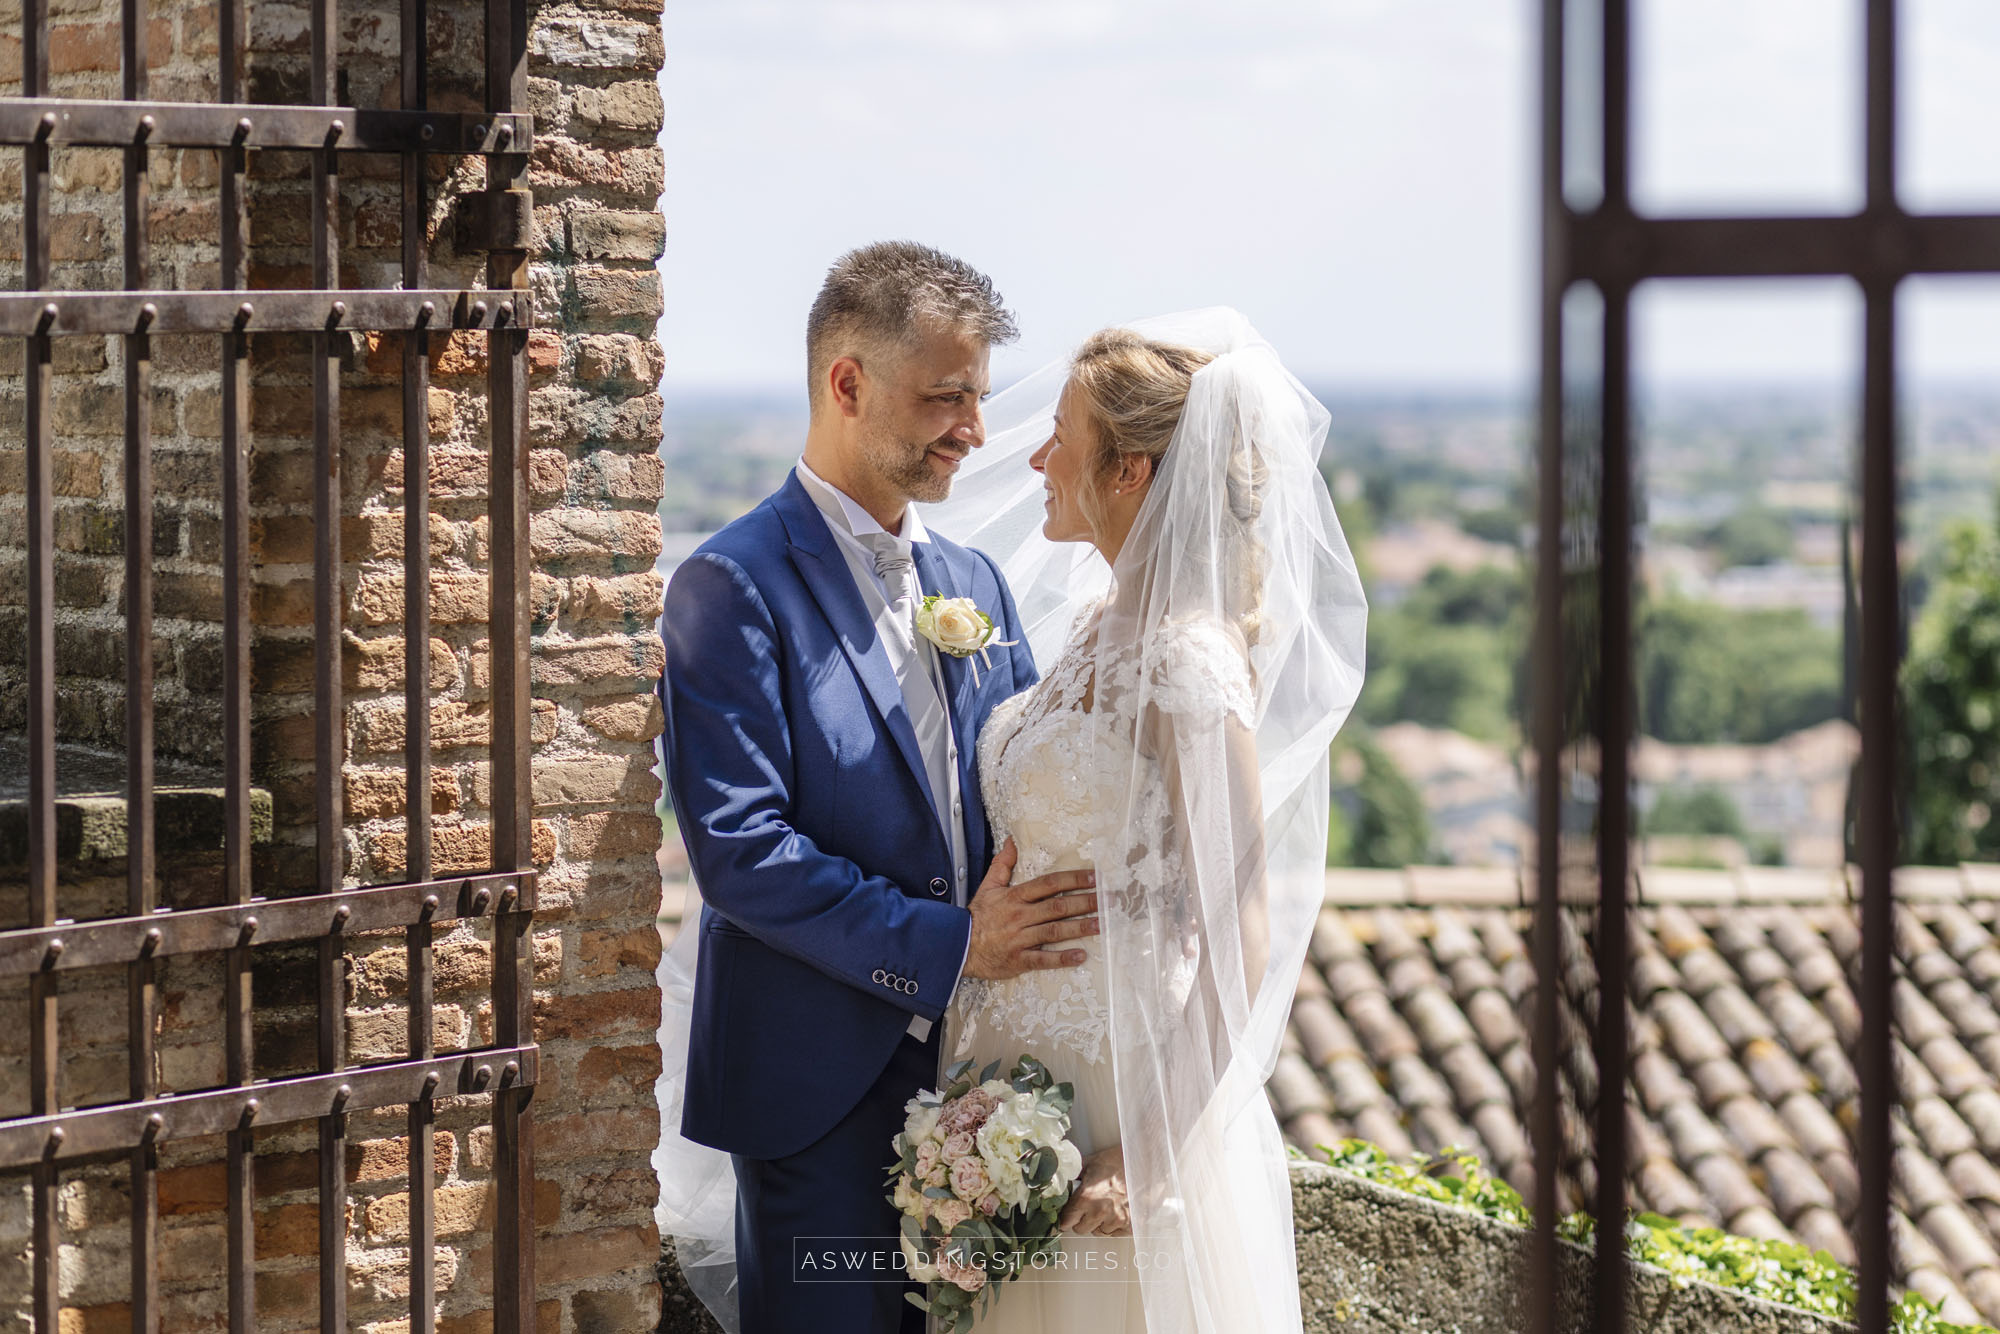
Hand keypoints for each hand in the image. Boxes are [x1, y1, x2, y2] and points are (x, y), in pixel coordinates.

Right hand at [960, 838, 1097, 981]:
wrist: (957, 946)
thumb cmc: (977, 916)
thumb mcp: (988, 886)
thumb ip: (1003, 863)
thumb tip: (1012, 841)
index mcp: (1015, 897)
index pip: (1049, 884)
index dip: (1073, 880)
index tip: (1095, 878)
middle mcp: (1020, 916)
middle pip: (1058, 907)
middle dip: (1086, 903)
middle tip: (1110, 901)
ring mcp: (1020, 939)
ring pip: (1054, 931)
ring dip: (1080, 928)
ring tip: (1103, 924)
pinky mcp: (1018, 960)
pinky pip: (1042, 959)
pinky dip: (1061, 958)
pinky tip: (1080, 956)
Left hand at [1055, 1145, 1128, 1235]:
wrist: (1144, 1160)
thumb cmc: (1118, 1159)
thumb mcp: (1090, 1163)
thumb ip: (1072, 1177)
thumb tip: (1059, 1183)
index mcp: (1087, 1196)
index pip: (1066, 1221)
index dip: (1066, 1217)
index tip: (1067, 1215)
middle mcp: (1101, 1211)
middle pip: (1081, 1229)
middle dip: (1082, 1219)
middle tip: (1088, 1207)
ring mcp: (1117, 1219)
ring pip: (1099, 1232)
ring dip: (1100, 1223)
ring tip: (1106, 1205)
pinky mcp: (1131, 1224)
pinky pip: (1116, 1233)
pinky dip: (1115, 1225)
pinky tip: (1118, 1210)